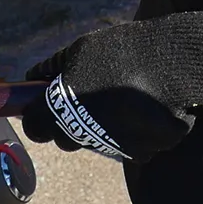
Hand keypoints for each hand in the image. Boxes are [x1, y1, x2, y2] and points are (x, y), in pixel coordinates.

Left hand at [21, 8, 202, 162]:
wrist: (168, 63)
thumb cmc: (119, 51)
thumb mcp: (78, 50)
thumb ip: (53, 68)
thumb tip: (34, 77)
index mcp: (60, 109)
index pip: (34, 128)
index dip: (38, 118)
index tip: (47, 107)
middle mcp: (81, 135)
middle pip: (65, 140)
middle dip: (70, 124)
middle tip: (88, 100)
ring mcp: (110, 147)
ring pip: (96, 144)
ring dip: (100, 128)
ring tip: (120, 101)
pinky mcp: (138, 153)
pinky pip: (127, 148)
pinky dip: (130, 135)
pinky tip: (141, 112)